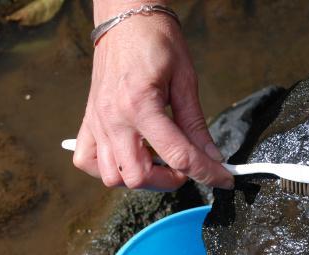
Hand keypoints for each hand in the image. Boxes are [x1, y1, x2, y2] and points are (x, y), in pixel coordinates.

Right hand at [73, 1, 232, 190]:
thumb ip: (196, 124)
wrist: (125, 18)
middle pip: (140, 176)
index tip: (222, 179)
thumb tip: (211, 155)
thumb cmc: (155, 40)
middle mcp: (113, 119)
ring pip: (112, 177)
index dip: (206, 172)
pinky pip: (87, 161)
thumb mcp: (185, 80)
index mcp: (140, 105)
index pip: (179, 155)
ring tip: (157, 161)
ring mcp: (97, 123)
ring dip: (140, 178)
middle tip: (186, 168)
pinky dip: (107, 170)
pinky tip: (126, 159)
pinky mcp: (89, 122)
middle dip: (170, 180)